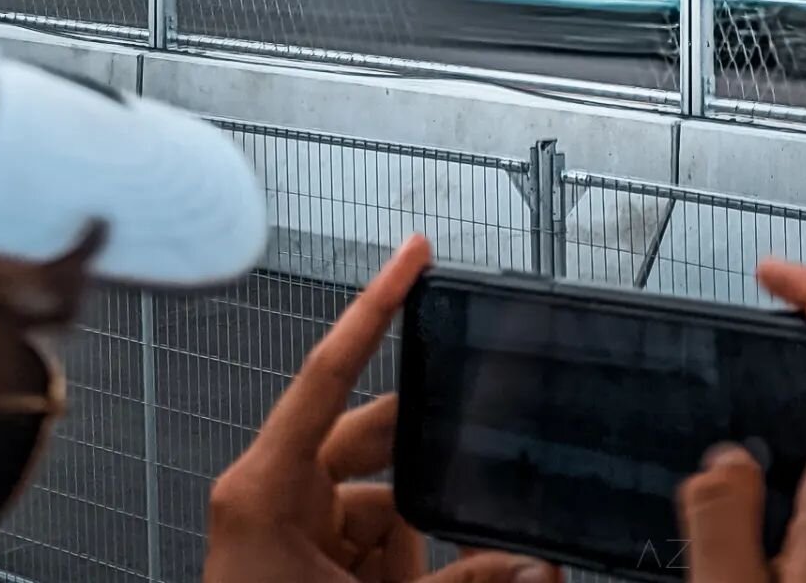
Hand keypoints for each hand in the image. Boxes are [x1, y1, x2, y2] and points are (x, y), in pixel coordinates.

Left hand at [204, 235, 557, 582]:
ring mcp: (300, 536)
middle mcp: (280, 499)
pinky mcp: (320, 567)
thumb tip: (539, 574)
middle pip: (378, 440)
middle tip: (498, 419)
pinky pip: (388, 542)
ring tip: (500, 543)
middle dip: (441, 446)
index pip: (327, 373)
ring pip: (393, 500)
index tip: (414, 253)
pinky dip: (438, 558)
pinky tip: (496, 569)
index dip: (375, 306)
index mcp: (266, 489)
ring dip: (445, 521)